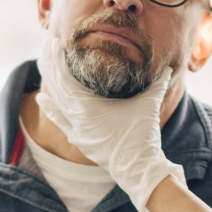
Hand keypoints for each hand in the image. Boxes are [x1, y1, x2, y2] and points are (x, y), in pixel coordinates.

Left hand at [35, 39, 185, 211]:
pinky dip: (51, 110)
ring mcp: (77, 131)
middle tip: (45, 44)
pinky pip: (61, 122)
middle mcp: (77, 119)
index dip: (57, 59)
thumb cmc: (142, 135)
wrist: (139, 170)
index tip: (53, 42)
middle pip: (57, 87)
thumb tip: (170, 68)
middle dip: (50, 64)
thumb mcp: (149, 105)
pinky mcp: (81, 142)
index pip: (65, 78)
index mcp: (87, 107)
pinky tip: (42, 100)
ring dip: (49, 83)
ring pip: (56, 103)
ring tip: (41, 64)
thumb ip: (158, 84)